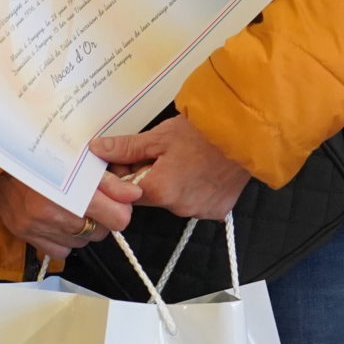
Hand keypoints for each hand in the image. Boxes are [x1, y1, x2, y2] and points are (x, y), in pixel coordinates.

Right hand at [0, 170, 141, 263]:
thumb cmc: (40, 153)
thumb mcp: (78, 157)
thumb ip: (109, 180)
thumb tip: (133, 194)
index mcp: (68, 187)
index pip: (116, 217)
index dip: (122, 209)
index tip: (120, 201)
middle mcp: (52, 212)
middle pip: (100, 232)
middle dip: (102, 218)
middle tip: (93, 200)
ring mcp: (37, 226)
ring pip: (82, 242)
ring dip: (83, 228)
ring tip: (73, 206)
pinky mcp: (26, 235)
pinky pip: (61, 251)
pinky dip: (65, 239)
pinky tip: (60, 220)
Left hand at [91, 113, 252, 220]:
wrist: (246, 133)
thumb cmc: (203, 131)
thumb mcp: (160, 135)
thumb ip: (126, 147)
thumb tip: (97, 150)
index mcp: (159, 190)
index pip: (127, 191)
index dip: (128, 172)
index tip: (136, 156)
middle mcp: (178, 208)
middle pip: (152, 196)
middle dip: (152, 176)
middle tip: (165, 152)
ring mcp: (200, 212)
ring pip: (175, 200)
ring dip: (175, 183)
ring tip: (188, 157)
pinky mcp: (217, 211)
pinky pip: (198, 203)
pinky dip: (196, 189)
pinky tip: (204, 170)